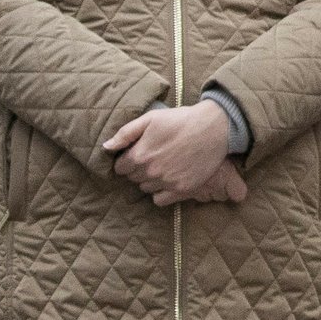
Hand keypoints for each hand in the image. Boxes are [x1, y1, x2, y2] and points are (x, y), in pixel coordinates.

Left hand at [102, 102, 245, 205]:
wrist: (214, 128)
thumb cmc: (181, 120)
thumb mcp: (150, 119)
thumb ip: (125, 133)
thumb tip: (106, 147)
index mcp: (140, 155)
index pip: (121, 168)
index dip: (127, 160)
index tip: (137, 154)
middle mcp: (151, 172)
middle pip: (133, 179)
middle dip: (138, 169)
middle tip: (152, 158)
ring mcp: (167, 182)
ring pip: (146, 189)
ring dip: (150, 180)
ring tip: (162, 167)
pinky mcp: (183, 189)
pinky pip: (160, 200)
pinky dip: (161, 193)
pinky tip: (168, 181)